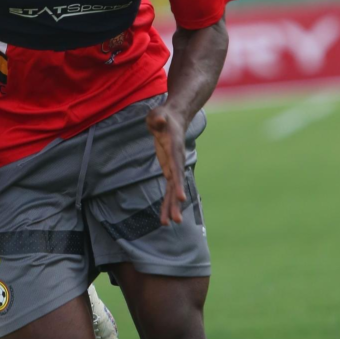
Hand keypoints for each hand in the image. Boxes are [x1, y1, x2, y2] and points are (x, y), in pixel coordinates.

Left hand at [146, 105, 186, 225]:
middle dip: (176, 202)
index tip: (181, 197)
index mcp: (174, 149)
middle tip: (176, 220)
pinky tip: (164, 215)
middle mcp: (176, 161)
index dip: (178, 183)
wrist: (174, 118)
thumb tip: (159, 120)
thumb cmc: (164, 116)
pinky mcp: (169, 170)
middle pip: (177, 184)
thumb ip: (158, 118)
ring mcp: (173, 167)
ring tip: (167, 223)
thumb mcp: (158, 114)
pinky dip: (166, 201)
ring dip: (170, 207)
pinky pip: (168, 189)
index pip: (177, 168)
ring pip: (173, 190)